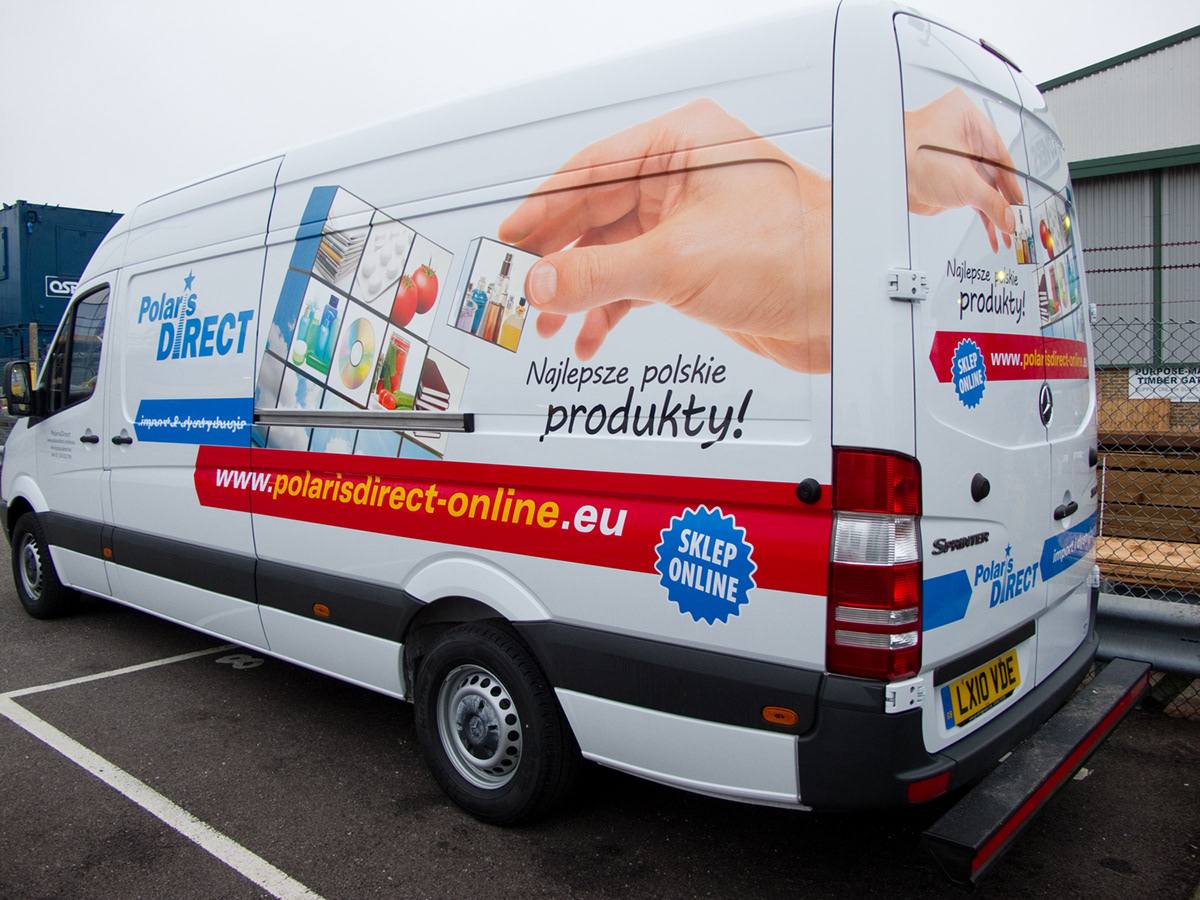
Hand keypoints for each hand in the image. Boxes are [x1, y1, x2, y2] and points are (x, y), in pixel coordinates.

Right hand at [498, 99, 830, 372]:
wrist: (847, 305)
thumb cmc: (796, 253)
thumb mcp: (676, 262)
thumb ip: (598, 273)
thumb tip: (542, 282)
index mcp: (683, 145)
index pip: (590, 172)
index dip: (543, 208)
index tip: (510, 238)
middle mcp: (684, 178)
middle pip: (596, 214)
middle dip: (557, 257)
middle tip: (519, 285)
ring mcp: (690, 223)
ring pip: (613, 253)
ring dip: (579, 291)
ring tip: (549, 321)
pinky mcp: (699, 266)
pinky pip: (637, 283)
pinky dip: (611, 311)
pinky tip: (591, 336)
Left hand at [904, 87, 1024, 251]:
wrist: (887, 175)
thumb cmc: (911, 158)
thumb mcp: (964, 182)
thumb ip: (992, 203)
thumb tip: (1008, 218)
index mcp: (969, 120)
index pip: (1002, 155)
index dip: (1012, 183)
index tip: (1020, 204)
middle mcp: (961, 137)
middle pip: (992, 174)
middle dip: (1004, 202)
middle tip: (1015, 222)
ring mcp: (952, 158)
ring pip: (980, 187)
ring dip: (992, 211)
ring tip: (1004, 233)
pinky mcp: (944, 179)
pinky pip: (968, 196)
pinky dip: (978, 212)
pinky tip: (989, 229)